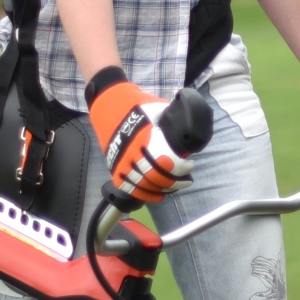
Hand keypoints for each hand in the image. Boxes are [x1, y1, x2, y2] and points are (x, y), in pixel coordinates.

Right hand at [88, 74, 193, 203]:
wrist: (109, 104)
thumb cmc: (138, 106)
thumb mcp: (159, 109)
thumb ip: (172, 122)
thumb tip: (191, 133)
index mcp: (145, 135)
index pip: (165, 160)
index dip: (180, 167)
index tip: (189, 164)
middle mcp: (131, 150)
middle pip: (156, 176)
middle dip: (175, 181)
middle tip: (186, 178)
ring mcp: (121, 161)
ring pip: (144, 184)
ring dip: (163, 189)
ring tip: (175, 186)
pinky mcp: (115, 168)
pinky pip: (130, 188)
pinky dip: (146, 195)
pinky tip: (159, 195)